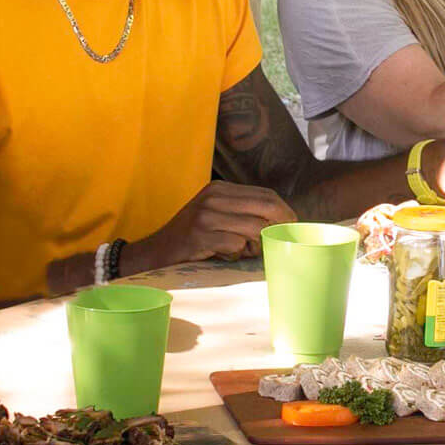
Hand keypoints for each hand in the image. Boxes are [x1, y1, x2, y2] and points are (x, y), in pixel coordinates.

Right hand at [138, 181, 295, 266]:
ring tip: (243, 251)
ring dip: (257, 245)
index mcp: (220, 189)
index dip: (284, 211)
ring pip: (256, 228)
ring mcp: (206, 215)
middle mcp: (214, 197)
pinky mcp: (200, 235)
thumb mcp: (215, 214)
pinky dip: (237, 253)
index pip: (266, 194)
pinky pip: (237, 244)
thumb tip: (282, 221)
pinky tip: (224, 255)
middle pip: (267, 206)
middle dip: (281, 225)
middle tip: (283, 240)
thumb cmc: (190, 238)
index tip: (292, 226)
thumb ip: (242, 212)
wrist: (152, 253)